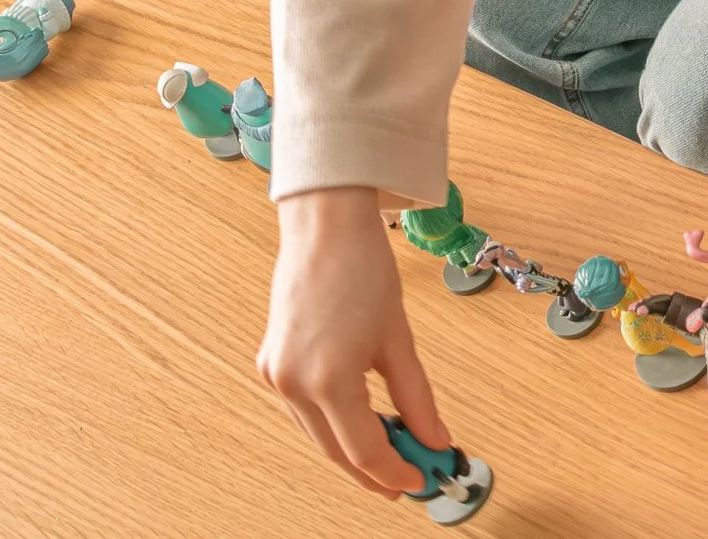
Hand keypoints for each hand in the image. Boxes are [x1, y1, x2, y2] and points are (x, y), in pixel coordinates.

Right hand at [260, 187, 447, 500]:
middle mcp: (294, 384)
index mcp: (328, 379)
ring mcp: (276, 376)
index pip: (364, 451)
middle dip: (376, 469)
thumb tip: (436, 439)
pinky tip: (363, 420)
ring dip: (354, 448)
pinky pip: (305, 412)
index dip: (396, 472)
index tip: (422, 479)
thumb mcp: (399, 341)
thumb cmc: (363, 270)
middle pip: (338, 451)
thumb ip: (418, 399)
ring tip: (396, 448)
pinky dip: (334, 423)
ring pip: (319, 436)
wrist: (325, 228)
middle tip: (411, 474)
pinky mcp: (271, 365)